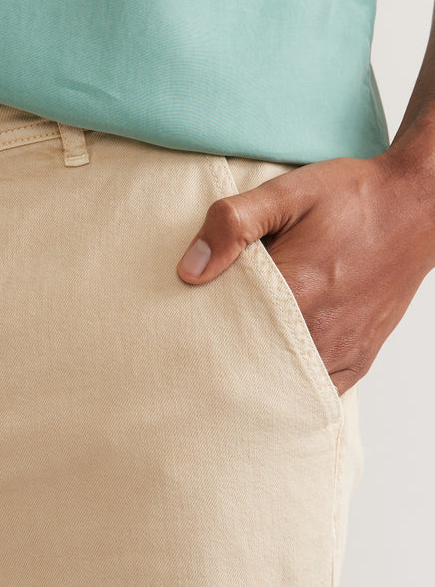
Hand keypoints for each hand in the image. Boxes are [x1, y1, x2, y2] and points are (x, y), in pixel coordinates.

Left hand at [176, 148, 434, 396]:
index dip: (196, 332)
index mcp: (294, 291)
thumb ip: (232, 224)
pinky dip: (287, 388)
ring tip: (226, 362)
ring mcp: (340, 351)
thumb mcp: (285, 193)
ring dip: (251, 379)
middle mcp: (318, 330)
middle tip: (192, 353)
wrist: (415, 207)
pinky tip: (266, 372)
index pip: (223, 331)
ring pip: (279, 387)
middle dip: (217, 363)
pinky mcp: (357, 361)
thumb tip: (189, 269)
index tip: (177, 330)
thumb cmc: (351, 198)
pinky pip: (312, 393)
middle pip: (247, 366)